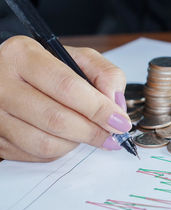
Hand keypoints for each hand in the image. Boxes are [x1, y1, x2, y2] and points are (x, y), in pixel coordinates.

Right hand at [0, 36, 131, 161]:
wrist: (9, 76)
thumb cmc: (48, 67)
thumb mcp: (78, 58)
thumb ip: (105, 75)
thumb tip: (116, 105)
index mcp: (24, 55)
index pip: (68, 87)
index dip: (99, 109)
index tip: (120, 122)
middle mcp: (1, 83)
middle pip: (56, 119)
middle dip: (93, 132)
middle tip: (112, 136)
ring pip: (44, 143)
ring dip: (76, 143)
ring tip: (87, 133)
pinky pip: (34, 155)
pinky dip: (58, 151)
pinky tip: (65, 137)